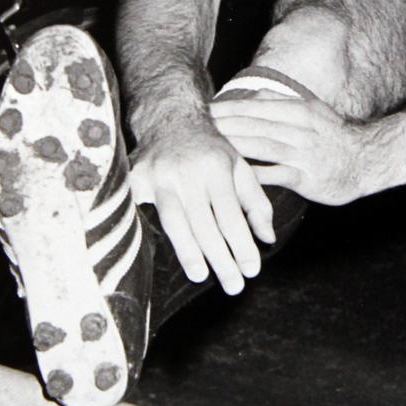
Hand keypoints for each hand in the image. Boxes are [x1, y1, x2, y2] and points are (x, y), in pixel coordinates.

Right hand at [129, 117, 275, 294]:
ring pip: (175, 220)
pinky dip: (146, 233)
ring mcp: (160, 175)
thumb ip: (256, 203)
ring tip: (200, 277)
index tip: (252, 271)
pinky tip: (152, 258)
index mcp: (217, 167)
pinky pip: (141, 213)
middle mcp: (189, 171)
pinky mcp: (137, 179)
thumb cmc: (211, 150)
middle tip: (234, 287)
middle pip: (205, 222)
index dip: (242, 244)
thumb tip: (268, 239)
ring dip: (188, 251)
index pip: (232, 214)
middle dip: (221, 257)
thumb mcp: (240, 167)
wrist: (172, 119)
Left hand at [208, 94, 376, 205]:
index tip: (203, 111)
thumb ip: (282, 101)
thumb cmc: (334, 135)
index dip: (228, 108)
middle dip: (223, 125)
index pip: (255, 106)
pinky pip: (276, 175)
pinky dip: (255, 176)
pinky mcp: (307, 177)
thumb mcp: (312, 110)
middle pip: (254, 124)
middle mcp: (300, 127)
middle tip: (193, 129)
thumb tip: (251, 94)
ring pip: (262, 145)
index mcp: (298, 109)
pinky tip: (234, 178)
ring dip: (233, 146)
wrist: (368, 159)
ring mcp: (304, 152)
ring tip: (207, 149)